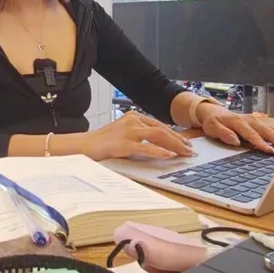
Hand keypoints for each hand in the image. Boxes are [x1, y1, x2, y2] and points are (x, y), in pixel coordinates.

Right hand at [72, 111, 193, 160]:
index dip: (175, 135)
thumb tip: (161, 144)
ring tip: (185, 153)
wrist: (83, 145)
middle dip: (179, 141)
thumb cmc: (102, 142)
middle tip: (191, 151)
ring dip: (175, 145)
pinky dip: (159, 152)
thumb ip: (139, 135)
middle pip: (162, 129)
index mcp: (134, 116)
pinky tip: (169, 156)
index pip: (160, 125)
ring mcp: (128, 131)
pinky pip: (145, 148)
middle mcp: (133, 120)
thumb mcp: (123, 133)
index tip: (186, 144)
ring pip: (158, 136)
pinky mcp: (123, 144)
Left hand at [196, 104, 273, 154]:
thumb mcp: (212, 128)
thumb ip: (223, 133)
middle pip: (268, 132)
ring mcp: (256, 121)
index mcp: (239, 122)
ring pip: (273, 130)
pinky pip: (273, 130)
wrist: (214, 112)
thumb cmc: (213, 122)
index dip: (262, 144)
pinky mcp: (259, 124)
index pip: (252, 135)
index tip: (271, 152)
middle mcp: (250, 121)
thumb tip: (235, 140)